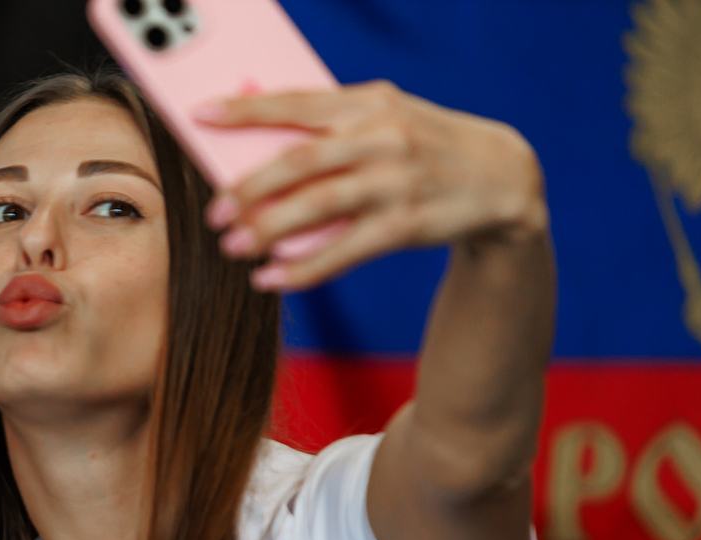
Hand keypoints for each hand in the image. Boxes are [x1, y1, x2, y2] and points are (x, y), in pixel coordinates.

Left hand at [197, 81, 546, 291]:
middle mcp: (381, 136)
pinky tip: (272, 278)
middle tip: (213, 212)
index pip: (296, 101)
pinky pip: (345, 250)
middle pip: (301, 159)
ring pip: (320, 204)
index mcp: (368, 102)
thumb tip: (253, 140)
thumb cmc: (421, 145)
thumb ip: (327, 126)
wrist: (501, 175)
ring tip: (233, 247)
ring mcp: (395, 180)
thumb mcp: (384, 118)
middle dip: (250, 187)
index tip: (200, 115)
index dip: (245, 109)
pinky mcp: (406, 223)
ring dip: (270, 229)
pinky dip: (305, 268)